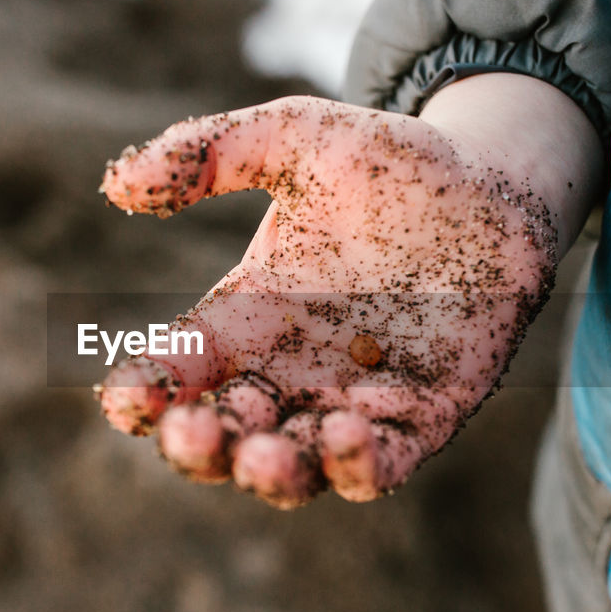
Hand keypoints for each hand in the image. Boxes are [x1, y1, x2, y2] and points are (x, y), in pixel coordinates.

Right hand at [97, 74, 601, 508]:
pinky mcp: (420, 418)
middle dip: (198, 447)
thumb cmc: (387, 164)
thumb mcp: (293, 137)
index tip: (129, 394)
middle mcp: (285, 374)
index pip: (170, 374)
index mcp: (240, 320)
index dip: (139, 394)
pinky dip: (358, 466)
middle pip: (221, 438)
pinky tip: (346, 434)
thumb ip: (208, 153)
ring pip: (293, 469)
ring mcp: (348, 403)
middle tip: (195, 429)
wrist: (494, 184)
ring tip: (265, 455)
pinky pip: (380, 465)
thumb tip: (116, 184)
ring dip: (270, 473)